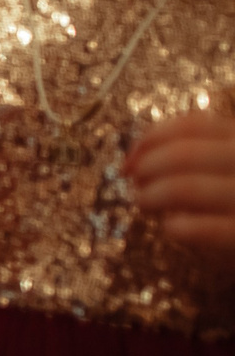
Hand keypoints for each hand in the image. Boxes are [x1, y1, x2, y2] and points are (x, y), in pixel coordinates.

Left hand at [130, 108, 234, 265]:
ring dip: (151, 196)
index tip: (130, 161)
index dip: (150, 140)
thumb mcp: (221, 168)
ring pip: (184, 188)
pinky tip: (171, 229)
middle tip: (136, 184)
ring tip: (146, 206)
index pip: (192, 125)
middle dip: (146, 168)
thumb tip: (130, 162)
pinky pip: (203, 229)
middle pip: (183, 153)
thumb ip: (190, 155)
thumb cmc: (232, 202)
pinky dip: (176, 227)